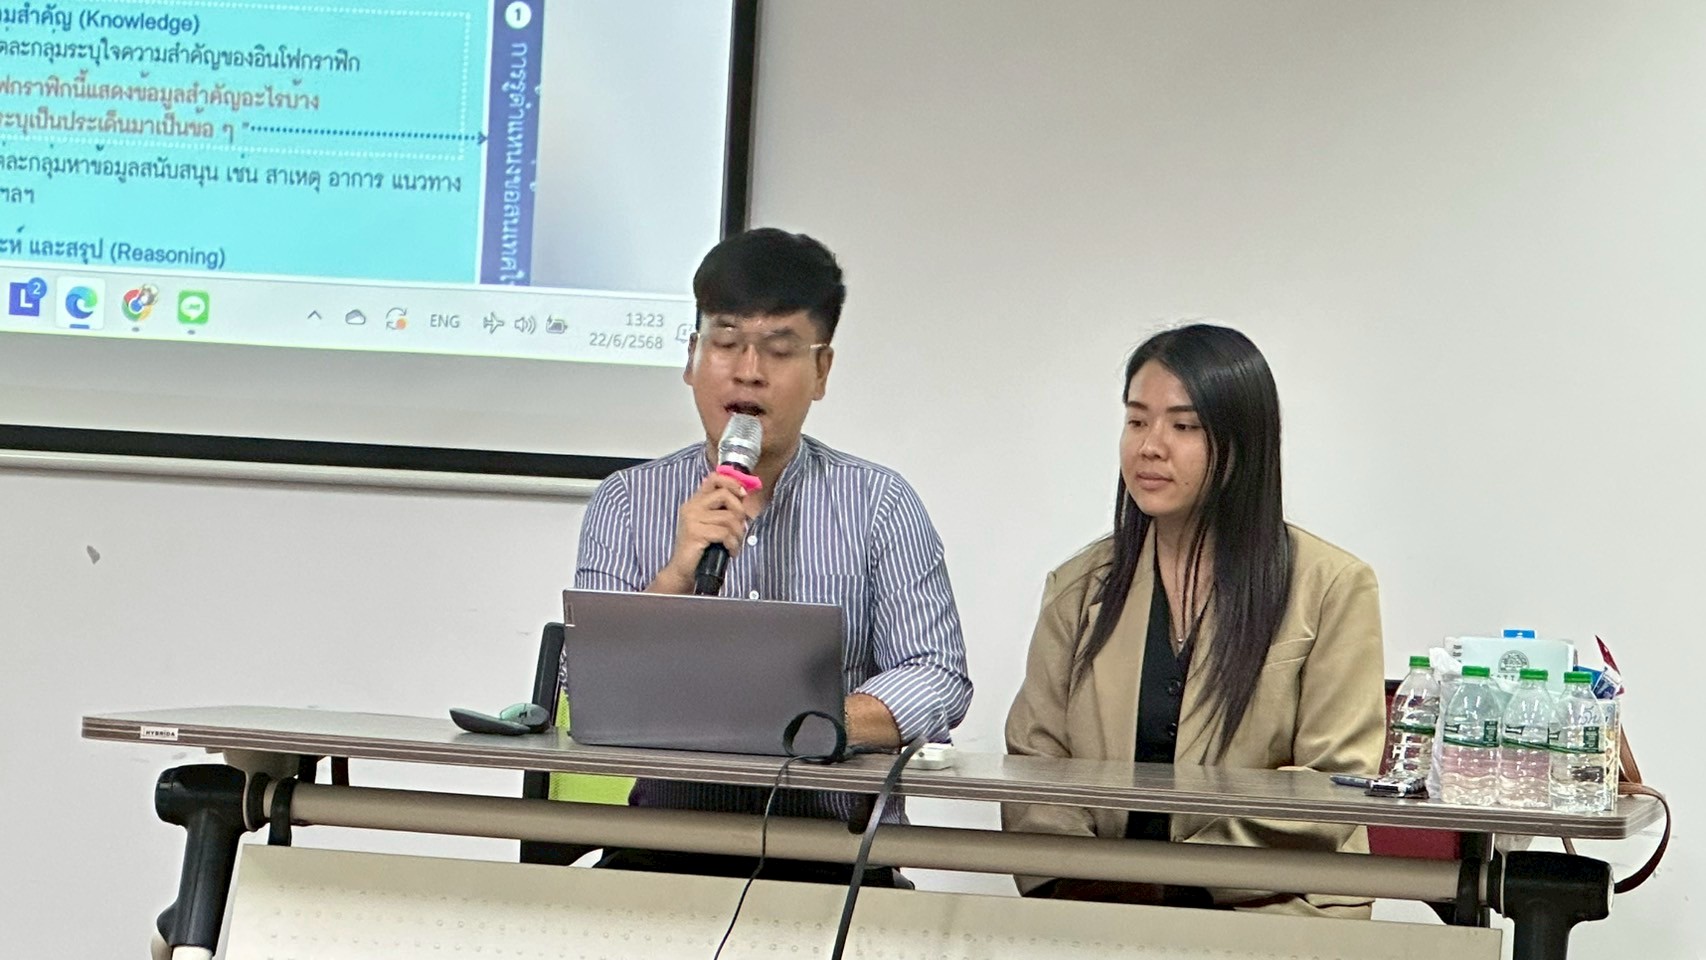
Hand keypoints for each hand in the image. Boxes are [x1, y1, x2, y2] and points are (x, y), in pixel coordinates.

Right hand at [648, 473, 749, 592]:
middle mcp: (691, 507)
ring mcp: (692, 519)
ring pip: (728, 517)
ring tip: (735, 544)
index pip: (714, 478)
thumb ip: (723, 509)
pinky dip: (733, 544)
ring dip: (738, 533)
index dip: (732, 483)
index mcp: (695, 502)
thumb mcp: (712, 525)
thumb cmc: (701, 549)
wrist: (683, 571)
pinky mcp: (695, 533)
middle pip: (724, 494)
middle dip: (739, 511)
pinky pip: (724, 533)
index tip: (743, 494)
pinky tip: (731, 552)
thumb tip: (744, 497)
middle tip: (741, 527)